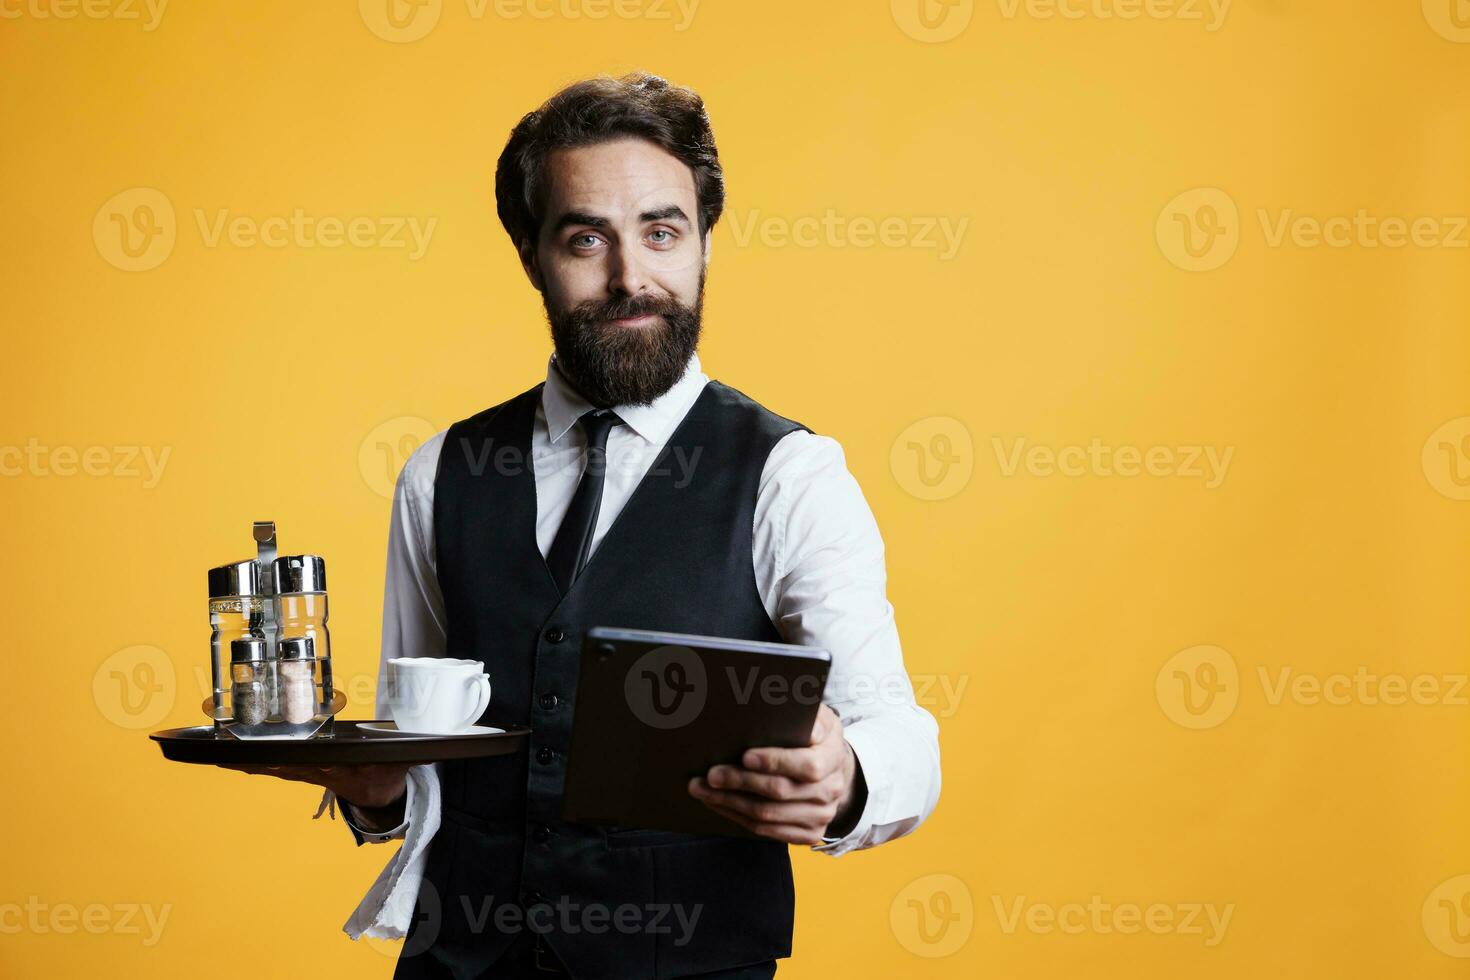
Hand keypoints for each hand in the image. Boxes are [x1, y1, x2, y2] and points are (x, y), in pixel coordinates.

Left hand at [217, 763, 411, 810]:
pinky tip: (234, 760)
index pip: (308, 763)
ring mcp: (309, 774)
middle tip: (228, 755)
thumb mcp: (398, 762)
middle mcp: (318, 772)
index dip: (286, 760)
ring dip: (249, 763)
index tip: (268, 757)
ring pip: (275, 768)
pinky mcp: (305, 773)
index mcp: (338, 769)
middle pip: (282, 766)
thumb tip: (423, 743)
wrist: (382, 798)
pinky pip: (276, 768)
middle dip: (256, 760)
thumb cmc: (388, 774)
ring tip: (223, 756)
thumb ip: (405, 752)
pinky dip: (255, 764)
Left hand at [687, 704, 861, 844]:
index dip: (775, 762)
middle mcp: (831, 790)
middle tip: (710, 774)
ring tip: (702, 790)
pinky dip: (737, 817)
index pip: (807, 765)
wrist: (831, 768)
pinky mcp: (808, 834)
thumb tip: (799, 724)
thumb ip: (808, 717)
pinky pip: (766, 831)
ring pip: (768, 815)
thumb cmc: (814, 736)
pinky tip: (718, 803)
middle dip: (740, 782)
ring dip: (730, 803)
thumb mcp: (817, 717)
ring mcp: (821, 816)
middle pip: (780, 792)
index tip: (744, 756)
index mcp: (833, 756)